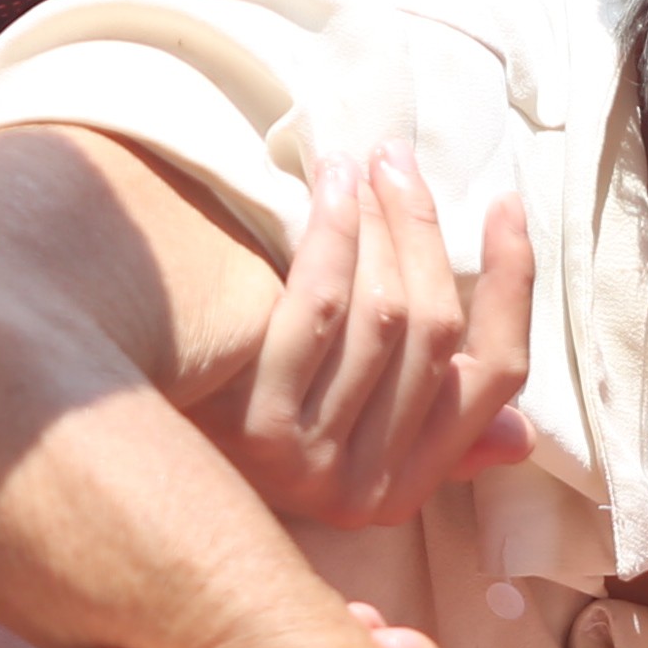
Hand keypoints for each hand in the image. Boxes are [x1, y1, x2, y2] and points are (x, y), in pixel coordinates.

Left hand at [221, 155, 534, 533]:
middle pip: (435, 331)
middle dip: (426, 230)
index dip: (511, 285)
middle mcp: (370, 488)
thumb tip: (517, 436)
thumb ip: (430, 428)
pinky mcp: (259, 427)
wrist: (130, 445)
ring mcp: (314, 462)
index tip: (506, 205)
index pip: (494, 376)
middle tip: (399, 160)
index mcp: (407, 486)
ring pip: (385, 314)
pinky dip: (335, 235)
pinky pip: (322, 307)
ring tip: (362, 163)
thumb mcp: (346, 435)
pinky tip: (330, 186)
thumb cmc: (244, 415)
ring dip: (382, 222)